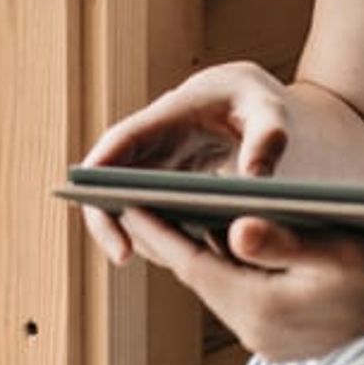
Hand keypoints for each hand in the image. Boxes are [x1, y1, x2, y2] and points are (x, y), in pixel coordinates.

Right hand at [80, 61, 292, 264]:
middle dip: (107, 218)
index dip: (100, 170)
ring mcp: (152, 171)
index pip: (119, 142)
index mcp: (166, 117)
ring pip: (126, 207)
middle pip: (107, 182)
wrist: (250, 108)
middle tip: (123, 256)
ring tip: (175, 262)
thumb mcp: (269, 112)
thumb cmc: (254, 103)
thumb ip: (268, 138)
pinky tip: (192, 260)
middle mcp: (149, 146)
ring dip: (138, 235)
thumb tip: (255, 178)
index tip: (94, 202)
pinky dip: (162, 240)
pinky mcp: (162, 192)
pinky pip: (149, 219)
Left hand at [120, 208, 363, 360]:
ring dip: (196, 253)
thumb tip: (235, 230)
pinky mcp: (282, 339)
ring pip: (217, 286)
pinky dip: (225, 269)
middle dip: (168, 237)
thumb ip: (285, 242)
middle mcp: (254, 330)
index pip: (191, 262)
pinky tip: (226, 244)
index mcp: (260, 306)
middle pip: (198, 276)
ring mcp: (267, 340)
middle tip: (136, 199)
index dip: (158, 228)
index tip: (124, 198)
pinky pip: (239, 297)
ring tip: (172, 214)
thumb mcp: (341, 251)